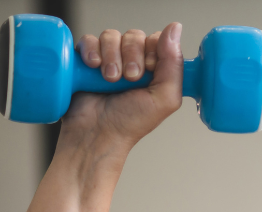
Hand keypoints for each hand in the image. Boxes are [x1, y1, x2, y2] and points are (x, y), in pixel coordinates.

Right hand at [58, 23, 184, 152]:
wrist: (97, 133)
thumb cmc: (130, 123)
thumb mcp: (165, 98)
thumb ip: (174, 64)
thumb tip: (175, 28)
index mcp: (154, 70)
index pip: (158, 40)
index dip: (153, 50)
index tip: (149, 69)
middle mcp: (133, 62)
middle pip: (135, 35)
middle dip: (132, 55)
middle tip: (130, 78)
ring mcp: (109, 60)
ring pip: (112, 36)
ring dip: (112, 56)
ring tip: (110, 79)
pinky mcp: (87, 60)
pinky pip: (89, 40)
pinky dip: (92, 51)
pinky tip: (94, 66)